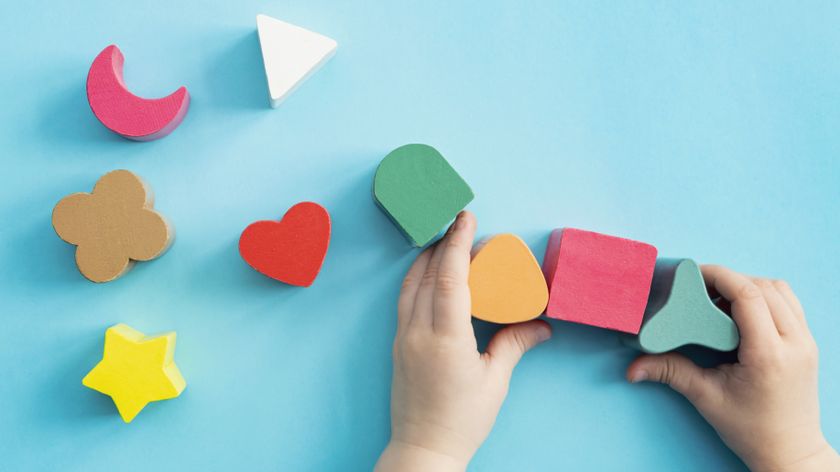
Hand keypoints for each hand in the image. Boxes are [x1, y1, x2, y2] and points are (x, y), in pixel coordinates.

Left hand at [375, 211, 551, 470]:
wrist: (423, 449)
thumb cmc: (462, 420)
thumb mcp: (495, 382)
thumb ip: (514, 345)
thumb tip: (541, 325)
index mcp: (445, 339)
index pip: (448, 277)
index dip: (458, 243)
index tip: (466, 218)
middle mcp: (418, 332)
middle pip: (427, 273)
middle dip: (446, 244)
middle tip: (464, 226)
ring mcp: (403, 338)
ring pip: (410, 284)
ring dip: (427, 258)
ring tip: (446, 242)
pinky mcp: (398, 345)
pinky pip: (404, 300)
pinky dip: (417, 278)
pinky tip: (430, 275)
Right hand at [627, 265, 839, 470]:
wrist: (789, 451)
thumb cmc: (751, 429)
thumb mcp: (706, 398)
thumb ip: (670, 372)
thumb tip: (633, 367)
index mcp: (769, 354)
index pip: (749, 295)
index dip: (720, 276)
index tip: (694, 273)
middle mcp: (795, 343)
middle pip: (764, 287)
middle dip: (730, 279)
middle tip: (700, 288)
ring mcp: (806, 342)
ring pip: (780, 290)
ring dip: (749, 285)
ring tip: (721, 299)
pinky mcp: (808, 343)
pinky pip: (790, 303)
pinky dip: (765, 296)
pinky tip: (742, 310)